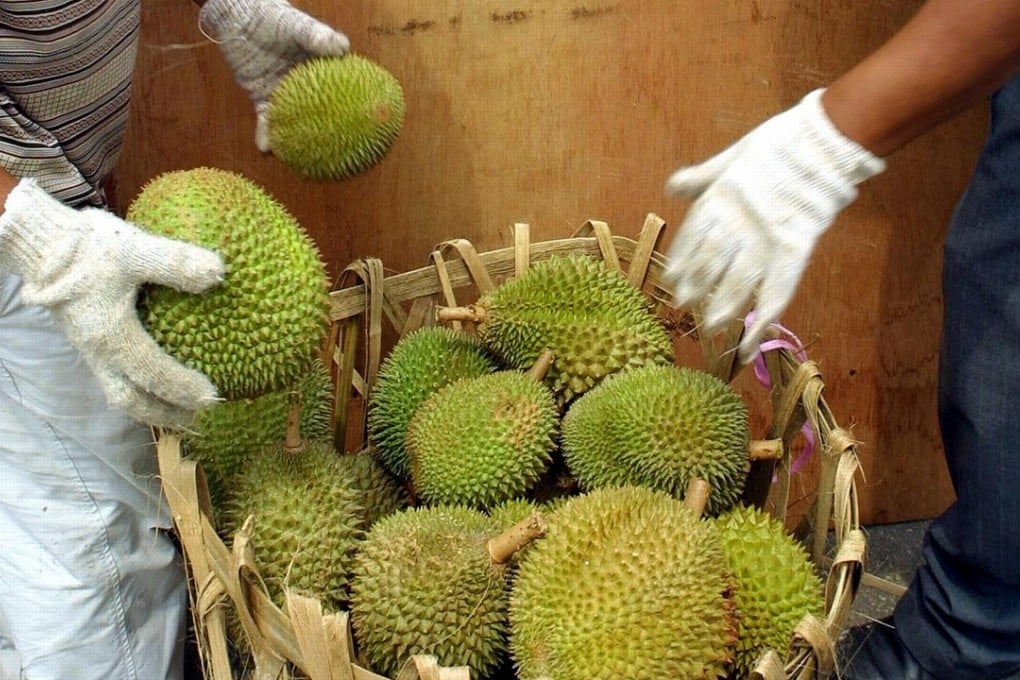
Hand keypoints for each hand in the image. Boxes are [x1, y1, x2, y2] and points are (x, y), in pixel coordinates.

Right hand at [0, 179, 225, 427]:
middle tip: (196, 420)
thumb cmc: (89, 247)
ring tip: (179, 414)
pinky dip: (138, 388)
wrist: (44, 243)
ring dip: (149, 407)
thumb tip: (218, 273)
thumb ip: (175, 262)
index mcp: (111, 334)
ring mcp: (90, 349)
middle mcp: (97, 350)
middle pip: (130, 399)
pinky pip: (113, 377)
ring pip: (118, 393)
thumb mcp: (136, 250)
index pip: (151, 373)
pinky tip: (157, 383)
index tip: (211, 397)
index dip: (181, 388)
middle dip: (163, 413)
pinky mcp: (88, 341)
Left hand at [200, 0, 349, 151]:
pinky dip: (266, 133)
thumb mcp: (296, 25)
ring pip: (296, 122)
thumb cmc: (273, 18)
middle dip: (330, 133)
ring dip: (298, 141)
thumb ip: (316, 36)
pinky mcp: (265, 99)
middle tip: (341, 153)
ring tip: (304, 161)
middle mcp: (307, 86)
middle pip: (321, 112)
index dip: (355, 106)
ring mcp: (286, 94)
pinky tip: (266, 148)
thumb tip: (341, 48)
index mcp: (322, 69)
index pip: (343, 89)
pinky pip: (267, 120)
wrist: (239, 17)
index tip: (367, 123)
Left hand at [663, 89, 885, 362]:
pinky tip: (754, 336)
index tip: (670, 279)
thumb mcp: (732, 156)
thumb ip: (702, 178)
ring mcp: (766, 239)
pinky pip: (778, 290)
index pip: (692, 236)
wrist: (826, 139)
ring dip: (724, 306)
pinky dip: (765, 317)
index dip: (681, 259)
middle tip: (682, 306)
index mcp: (720, 199)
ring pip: (739, 282)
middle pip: (711, 262)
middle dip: (696, 286)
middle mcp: (737, 223)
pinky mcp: (796, 249)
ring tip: (711, 327)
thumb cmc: (779, 144)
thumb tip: (671, 188)